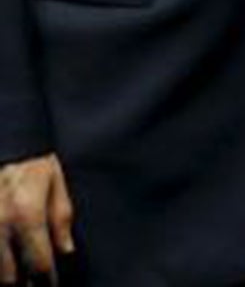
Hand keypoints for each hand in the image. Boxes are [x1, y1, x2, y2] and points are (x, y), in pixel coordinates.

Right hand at [0, 155, 74, 285]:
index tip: (52, 284)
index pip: (39, 264)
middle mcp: (0, 226)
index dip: (47, 281)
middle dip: (25, 285)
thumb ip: (61, 219)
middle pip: (10, 278)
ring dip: (7, 279)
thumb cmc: (31, 164)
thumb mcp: (55, 184)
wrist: (5, 145)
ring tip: (20, 278)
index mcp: (27, 215)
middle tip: (35, 284)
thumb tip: (65, 251)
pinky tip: (5, 264)